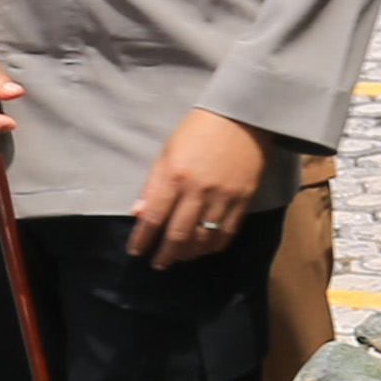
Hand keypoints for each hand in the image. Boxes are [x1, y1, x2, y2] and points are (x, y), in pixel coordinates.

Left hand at [129, 109, 274, 269]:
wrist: (243, 116)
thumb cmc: (198, 130)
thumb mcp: (167, 151)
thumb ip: (153, 184)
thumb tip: (138, 214)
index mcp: (174, 175)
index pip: (153, 217)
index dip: (142, 239)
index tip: (136, 251)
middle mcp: (197, 191)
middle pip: (178, 235)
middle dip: (165, 254)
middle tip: (158, 264)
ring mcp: (223, 197)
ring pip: (203, 239)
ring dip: (188, 254)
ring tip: (180, 258)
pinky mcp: (243, 200)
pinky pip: (228, 233)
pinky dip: (213, 246)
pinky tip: (204, 249)